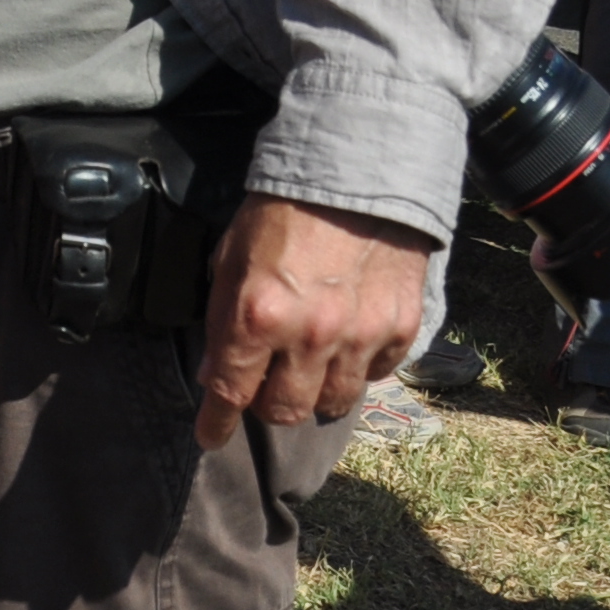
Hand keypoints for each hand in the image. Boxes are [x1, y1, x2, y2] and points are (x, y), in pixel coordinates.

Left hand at [190, 194, 431, 450]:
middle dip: (267, 405)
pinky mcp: (400, 329)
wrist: (358, 172)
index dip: (216, 422)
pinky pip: (376, 375)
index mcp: (257, 314)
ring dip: (314, 392)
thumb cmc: (284, 211)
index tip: (209, 437)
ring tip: (308, 367)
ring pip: (333, 402)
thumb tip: (214, 373)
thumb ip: (221, 317)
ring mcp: (360, 336)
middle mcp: (309, 335)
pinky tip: (348, 344)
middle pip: (284, 410)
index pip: (230, 391)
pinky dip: (359, 368)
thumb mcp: (231, 256)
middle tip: (264, 385)